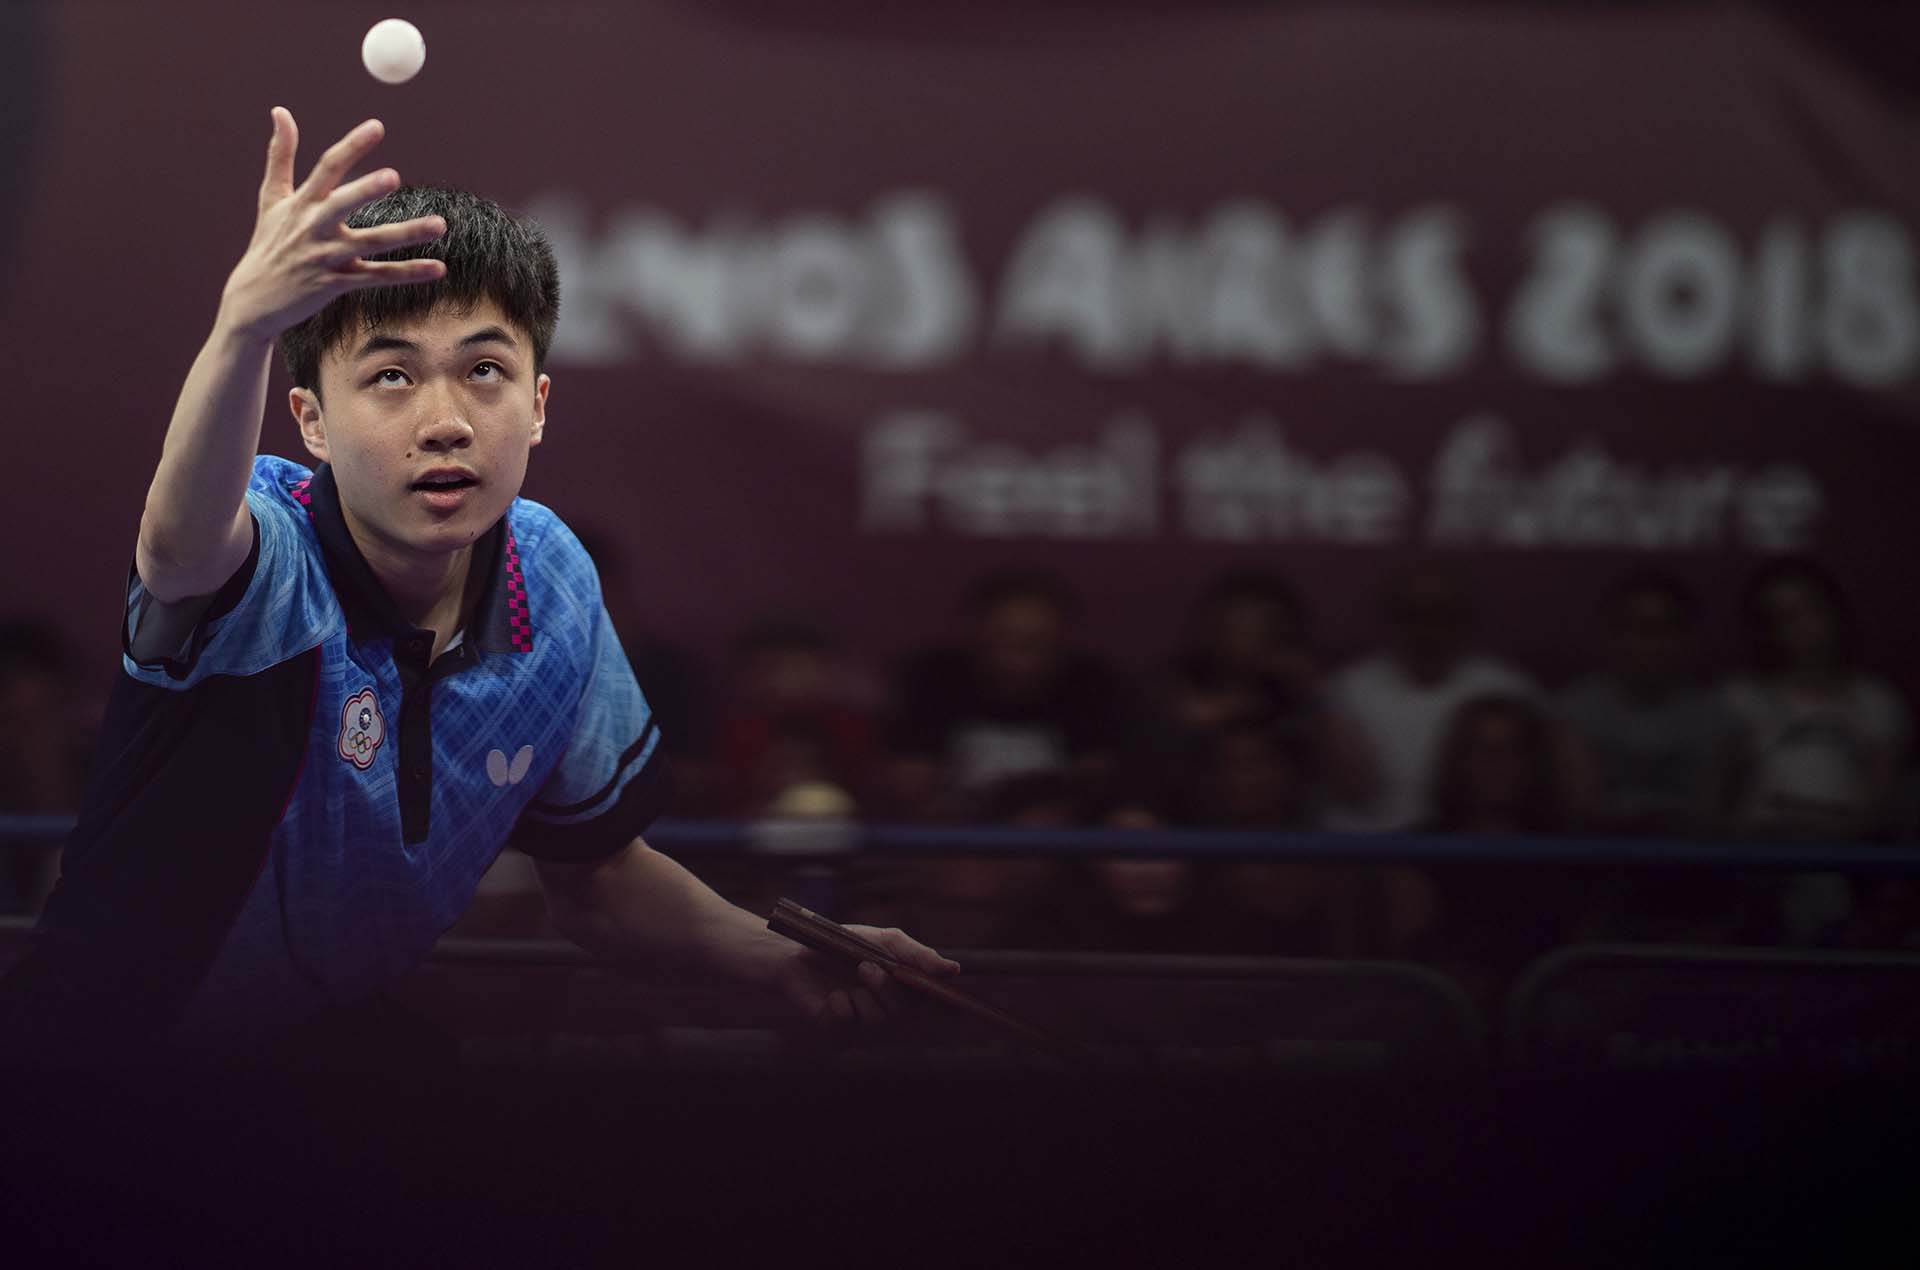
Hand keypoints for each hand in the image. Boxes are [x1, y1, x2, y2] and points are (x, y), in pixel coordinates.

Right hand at [216, 108, 446, 343]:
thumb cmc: (268, 244)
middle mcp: (313, 227)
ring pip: (370, 243)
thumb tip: (280, 110)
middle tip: (393, 176)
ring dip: (406, 234)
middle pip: (341, 204)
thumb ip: (280, 155)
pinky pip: (378, 278)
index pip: (327, 168)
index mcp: (301, 204)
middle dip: (365, 190)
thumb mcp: (271, 199)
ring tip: (440, 224)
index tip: (377, 126)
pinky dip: (408, 273)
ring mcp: (325, 257)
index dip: (351, 147)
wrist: (253, 301)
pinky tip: (439, 269)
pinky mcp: (336, 284)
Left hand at [773, 924, 961, 1038]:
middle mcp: (889, 1017)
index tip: (943, 996)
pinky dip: (840, 1005)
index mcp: (906, 994)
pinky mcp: (838, 1037)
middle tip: (866, 966)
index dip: (943, 1004)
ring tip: (851, 974)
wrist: (798, 953)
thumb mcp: (883, 940)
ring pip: (878, 1025)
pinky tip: (832, 996)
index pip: (933, 1007)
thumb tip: (954, 970)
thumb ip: (916, 955)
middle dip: (886, 990)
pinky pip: (847, 1027)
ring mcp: (864, 1031)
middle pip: (904, 1017)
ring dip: (864, 995)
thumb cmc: (846, 945)